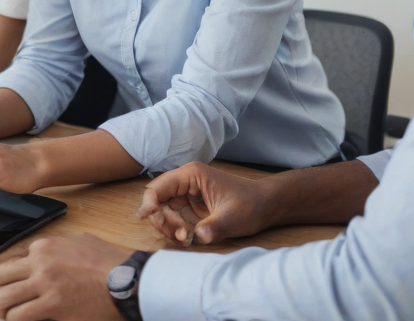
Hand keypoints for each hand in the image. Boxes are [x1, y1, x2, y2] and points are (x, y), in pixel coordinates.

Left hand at [0, 234, 125, 320]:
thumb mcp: (80, 242)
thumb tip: (41, 255)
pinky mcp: (54, 307)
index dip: (1, 278)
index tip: (2, 288)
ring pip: (5, 300)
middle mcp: (40, 264)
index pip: (8, 261)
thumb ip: (57, 247)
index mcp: (44, 247)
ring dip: (1, 312)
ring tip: (4, 319)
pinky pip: (21, 317)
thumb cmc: (110, 261)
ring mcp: (46, 286)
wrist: (130, 279)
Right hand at [137, 161, 269, 245]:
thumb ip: (214, 227)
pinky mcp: (190, 206)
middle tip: (180, 235)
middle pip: (158, 201)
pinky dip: (175, 229)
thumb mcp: (232, 218)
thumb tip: (197, 236)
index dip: (149, 203)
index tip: (148, 218)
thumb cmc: (250, 206)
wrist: (266, 206)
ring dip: (168, 226)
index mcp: (191, 175)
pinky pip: (173, 217)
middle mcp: (185, 182)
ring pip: (164, 210)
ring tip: (185, 237)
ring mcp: (186, 194)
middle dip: (163, 220)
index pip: (158, 187)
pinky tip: (186, 237)